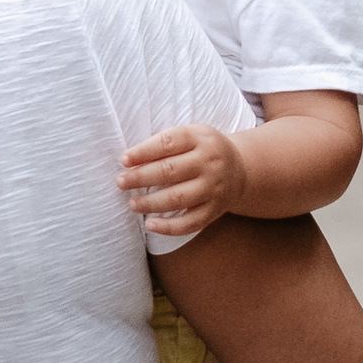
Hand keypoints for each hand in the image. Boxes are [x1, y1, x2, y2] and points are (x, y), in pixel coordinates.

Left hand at [117, 124, 247, 235]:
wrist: (241, 169)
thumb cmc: (203, 149)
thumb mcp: (191, 135)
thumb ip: (165, 144)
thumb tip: (131, 161)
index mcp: (200, 138)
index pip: (168, 142)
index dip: (144, 151)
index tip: (124, 160)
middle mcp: (209, 162)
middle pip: (170, 171)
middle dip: (141, 177)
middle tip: (121, 182)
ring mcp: (213, 188)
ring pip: (178, 198)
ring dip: (150, 203)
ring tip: (132, 203)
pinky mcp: (215, 210)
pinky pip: (190, 223)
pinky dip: (168, 227)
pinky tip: (150, 225)